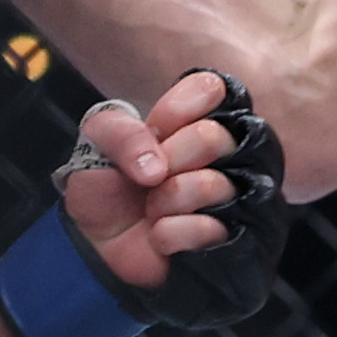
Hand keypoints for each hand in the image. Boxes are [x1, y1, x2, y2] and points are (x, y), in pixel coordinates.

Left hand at [0, 67, 289, 336]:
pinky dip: (171, 232)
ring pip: (217, 184)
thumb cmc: (109, 188)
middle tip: (149, 177)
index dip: (173, 111)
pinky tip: (159, 236)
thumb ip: (119, 130)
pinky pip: (212, 228)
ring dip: (167, 198)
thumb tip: (156, 166)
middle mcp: (232, 156)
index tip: (154, 132)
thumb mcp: (97, 141)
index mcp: (203, 120)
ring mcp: (240, 200)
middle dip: (167, 157)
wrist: (97, 247)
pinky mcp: (239, 243)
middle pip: (214, 137)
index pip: (213, 89)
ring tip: (153, 209)